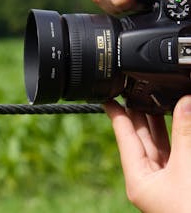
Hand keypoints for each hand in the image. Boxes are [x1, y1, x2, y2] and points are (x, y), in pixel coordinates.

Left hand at [105, 98, 190, 212]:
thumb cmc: (190, 208)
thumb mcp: (187, 168)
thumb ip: (185, 134)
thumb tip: (185, 102)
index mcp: (139, 180)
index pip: (125, 140)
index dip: (117, 116)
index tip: (108, 98)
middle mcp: (150, 180)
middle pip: (142, 140)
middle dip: (140, 114)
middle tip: (135, 90)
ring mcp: (168, 182)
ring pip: (162, 145)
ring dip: (161, 122)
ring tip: (154, 98)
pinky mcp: (185, 180)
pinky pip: (179, 152)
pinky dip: (179, 136)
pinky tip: (179, 120)